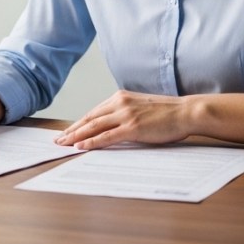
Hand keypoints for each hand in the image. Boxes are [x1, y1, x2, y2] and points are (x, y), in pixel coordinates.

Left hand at [54, 90, 190, 150]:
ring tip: (63, 144)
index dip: (79, 122)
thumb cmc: (168, 113)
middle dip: (71, 129)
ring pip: (94, 126)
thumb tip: (113, 127)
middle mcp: (120, 103)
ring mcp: (125, 115)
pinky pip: (106, 136)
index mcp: (121, 97)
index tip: (68, 130)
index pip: (94, 111)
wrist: (186, 112)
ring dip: (75, 136)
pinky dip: (91, 142)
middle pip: (89, 118)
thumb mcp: (142, 108)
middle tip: (58, 139)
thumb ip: (126, 113)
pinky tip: (80, 146)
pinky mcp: (132, 127)